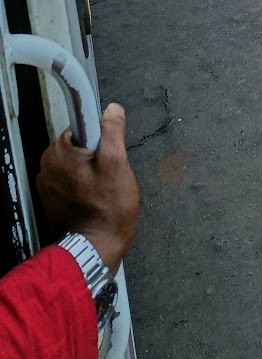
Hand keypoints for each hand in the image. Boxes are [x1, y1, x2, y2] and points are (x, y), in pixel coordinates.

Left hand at [37, 102, 139, 274]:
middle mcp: (46, 166)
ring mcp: (47, 184)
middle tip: (109, 174)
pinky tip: (94, 198)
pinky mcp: (52, 199)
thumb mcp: (117, 163)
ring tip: (103, 189)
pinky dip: (82, 185)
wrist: (95, 248)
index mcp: (57, 152)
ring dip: (90, 171)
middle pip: (78, 145)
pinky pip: (70, 180)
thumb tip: (112, 110)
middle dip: (96, 155)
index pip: (81, 126)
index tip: (107, 154)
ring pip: (75, 163)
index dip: (100, 137)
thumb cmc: (107, 208)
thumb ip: (113, 132)